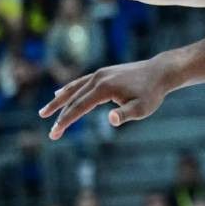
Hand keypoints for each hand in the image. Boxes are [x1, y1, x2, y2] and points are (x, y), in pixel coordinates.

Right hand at [39, 55, 175, 138]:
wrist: (160, 71)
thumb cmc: (152, 93)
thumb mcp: (143, 108)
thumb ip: (126, 114)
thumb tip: (111, 120)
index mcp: (104, 88)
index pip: (79, 107)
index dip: (65, 121)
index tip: (54, 133)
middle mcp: (97, 78)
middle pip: (73, 99)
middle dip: (60, 116)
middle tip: (51, 133)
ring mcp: (99, 74)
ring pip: (73, 89)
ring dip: (58, 102)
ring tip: (44, 112)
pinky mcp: (103, 73)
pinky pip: (81, 83)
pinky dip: (69, 90)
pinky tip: (60, 94)